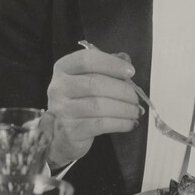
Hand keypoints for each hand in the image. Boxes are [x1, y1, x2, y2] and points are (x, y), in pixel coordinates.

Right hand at [45, 45, 143, 166]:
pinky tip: (130, 123)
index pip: (86, 60)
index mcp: (63, 69)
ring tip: (135, 111)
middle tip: (136, 97)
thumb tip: (125, 61)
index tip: (130, 71)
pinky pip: (100, 124)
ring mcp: (62, 110)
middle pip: (94, 84)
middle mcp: (59, 88)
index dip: (111, 64)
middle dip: (122, 90)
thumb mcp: (88, 79)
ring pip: (98, 106)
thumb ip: (106, 67)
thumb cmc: (79, 102)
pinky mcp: (70, 131)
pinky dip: (120, 123)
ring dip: (124, 108)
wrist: (62, 134)